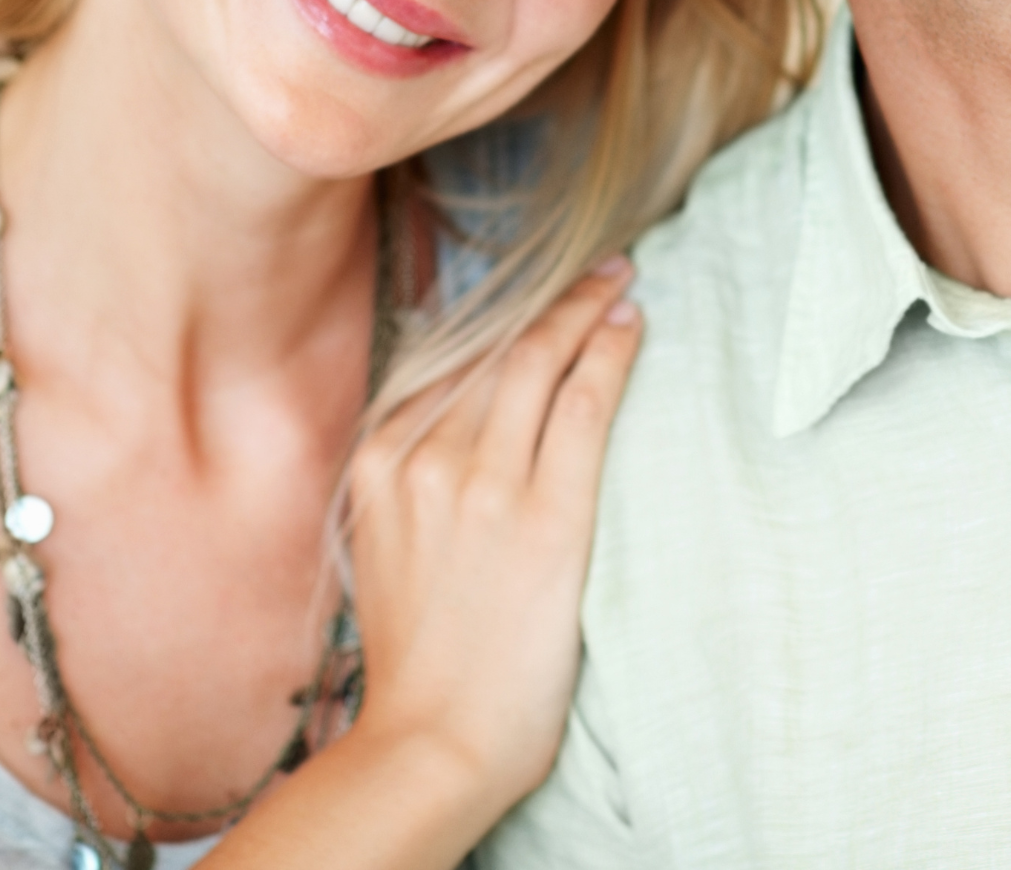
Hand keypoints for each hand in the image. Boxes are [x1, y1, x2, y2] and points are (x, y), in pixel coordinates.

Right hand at [199, 260, 640, 868]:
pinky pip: (582, 404)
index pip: (452, 362)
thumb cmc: (419, 657)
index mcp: (380, 464)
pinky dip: (608, 353)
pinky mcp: (545, 513)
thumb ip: (411, 480)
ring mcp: (483, 482)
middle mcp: (424, 458)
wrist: (432, 742)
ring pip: (541, 362)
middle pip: (499, 350)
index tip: (539, 297)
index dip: (503, 319)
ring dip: (586, 311)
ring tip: (621, 282)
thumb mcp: (385, 547)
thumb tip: (454, 424)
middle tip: (600, 269)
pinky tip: (630, 324)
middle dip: (553, 302)